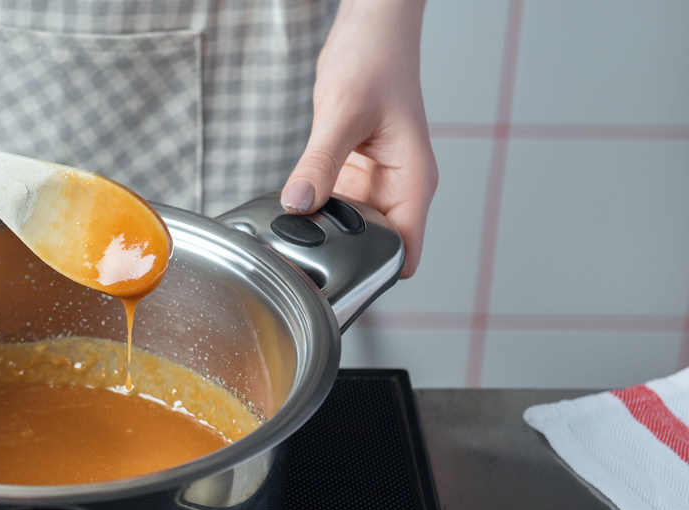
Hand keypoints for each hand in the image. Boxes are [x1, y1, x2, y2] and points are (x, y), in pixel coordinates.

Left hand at [280, 0, 437, 277]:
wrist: (370, 30)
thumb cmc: (376, 60)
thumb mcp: (343, 114)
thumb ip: (319, 163)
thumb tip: (298, 204)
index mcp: (412, 181)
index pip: (405, 250)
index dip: (376, 274)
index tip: (340, 284)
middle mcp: (397, 187)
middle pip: (373, 246)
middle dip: (341, 255)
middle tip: (302, 257)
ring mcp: (374, 181)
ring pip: (349, 227)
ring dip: (324, 233)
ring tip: (293, 232)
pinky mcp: (352, 171)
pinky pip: (333, 204)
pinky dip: (314, 209)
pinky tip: (293, 207)